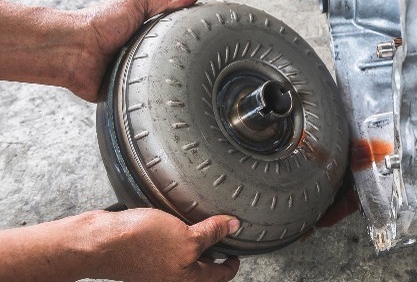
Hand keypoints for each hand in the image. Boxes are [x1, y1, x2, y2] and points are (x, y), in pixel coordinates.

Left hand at [72, 0, 198, 100]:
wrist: (74, 50)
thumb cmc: (99, 22)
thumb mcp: (135, 2)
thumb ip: (163, 0)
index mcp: (147, 32)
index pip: (177, 34)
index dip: (191, 34)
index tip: (206, 35)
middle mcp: (143, 52)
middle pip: (174, 57)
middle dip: (182, 58)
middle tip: (195, 58)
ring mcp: (137, 72)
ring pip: (164, 77)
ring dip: (168, 75)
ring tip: (176, 73)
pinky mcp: (129, 91)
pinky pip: (148, 96)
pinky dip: (153, 92)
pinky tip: (160, 88)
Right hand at [89, 209, 240, 281]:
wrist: (98, 243)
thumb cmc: (139, 244)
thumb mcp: (186, 237)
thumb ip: (212, 233)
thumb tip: (233, 226)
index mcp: (187, 280)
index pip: (220, 276)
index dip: (232, 264)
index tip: (237, 254)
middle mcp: (173, 278)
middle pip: (202, 269)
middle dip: (214, 251)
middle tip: (223, 234)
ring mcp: (158, 269)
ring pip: (185, 258)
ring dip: (195, 243)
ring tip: (203, 224)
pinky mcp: (145, 256)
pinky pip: (168, 249)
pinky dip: (177, 238)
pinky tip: (176, 221)